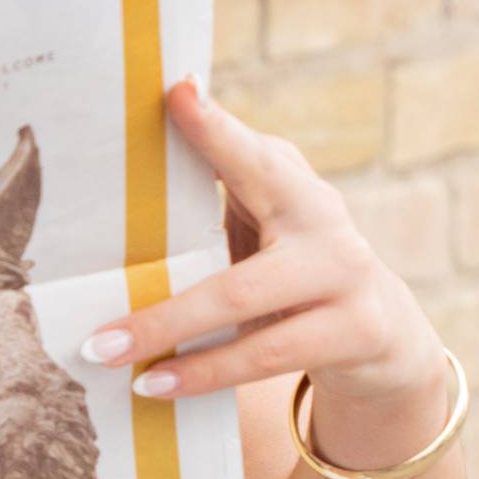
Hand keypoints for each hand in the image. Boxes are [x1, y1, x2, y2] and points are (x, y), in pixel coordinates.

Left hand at [82, 77, 450, 465]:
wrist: (387, 337)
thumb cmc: (296, 269)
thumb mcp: (268, 224)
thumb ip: (223, 191)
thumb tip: (133, 170)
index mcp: (295, 189)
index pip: (251, 155)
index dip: (214, 126)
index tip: (173, 92)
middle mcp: (326, 225)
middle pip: (237, 265)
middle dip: (163, 299)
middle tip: (92, 330)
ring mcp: (348, 281)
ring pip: (245, 308)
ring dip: (170, 336)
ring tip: (109, 357)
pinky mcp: (358, 334)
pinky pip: (267, 356)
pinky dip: (207, 373)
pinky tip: (159, 386)